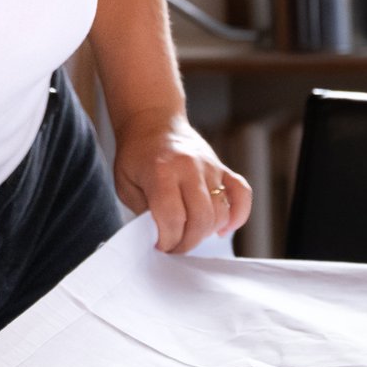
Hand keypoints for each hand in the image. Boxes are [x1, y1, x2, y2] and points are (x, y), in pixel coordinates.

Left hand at [111, 111, 250, 253]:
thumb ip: (142, 210)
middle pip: (200, 219)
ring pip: (221, 212)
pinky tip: (224, 228)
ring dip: (206, 233)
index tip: (160, 246)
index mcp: (161, 171)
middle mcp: (190, 168)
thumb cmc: (136, 153)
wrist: (153, 120)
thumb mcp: (125, 183)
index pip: (173, 218)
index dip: (168, 240)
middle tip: (174, 247)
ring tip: (190, 234)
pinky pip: (242, 193)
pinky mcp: (222, 168)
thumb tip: (162, 236)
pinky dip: (238, 215)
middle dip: (187, 243)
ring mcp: (210, 167)